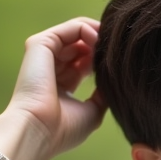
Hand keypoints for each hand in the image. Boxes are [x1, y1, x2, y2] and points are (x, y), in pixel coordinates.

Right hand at [0, 17, 107, 159]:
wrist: (38, 131)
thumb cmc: (63, 129)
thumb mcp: (92, 111)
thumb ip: (103, 93)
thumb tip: (115, 80)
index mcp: (62, 83)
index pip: (85, 61)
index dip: (104, 59)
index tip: (122, 64)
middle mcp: (52, 67)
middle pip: (83, 45)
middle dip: (104, 46)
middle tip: (119, 52)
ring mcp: (45, 54)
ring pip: (78, 33)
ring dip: (99, 36)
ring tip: (111, 47)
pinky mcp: (40, 44)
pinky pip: (71, 28)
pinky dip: (89, 29)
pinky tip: (100, 41)